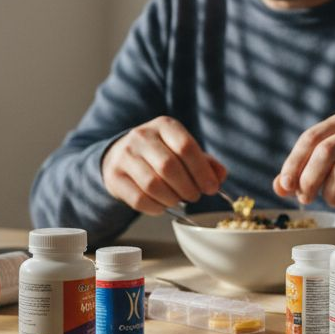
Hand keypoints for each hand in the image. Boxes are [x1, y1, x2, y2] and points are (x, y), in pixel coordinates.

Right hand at [101, 116, 226, 214]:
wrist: (120, 155)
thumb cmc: (161, 154)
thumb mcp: (183, 150)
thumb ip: (205, 162)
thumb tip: (220, 175)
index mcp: (164, 126)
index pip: (186, 147)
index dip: (202, 172)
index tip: (212, 188)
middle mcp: (142, 136)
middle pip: (169, 167)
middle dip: (188, 188)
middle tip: (195, 196)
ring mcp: (125, 155)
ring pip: (152, 185)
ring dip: (172, 199)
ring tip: (178, 200)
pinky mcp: (114, 176)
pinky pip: (138, 199)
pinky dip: (156, 208)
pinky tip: (162, 206)